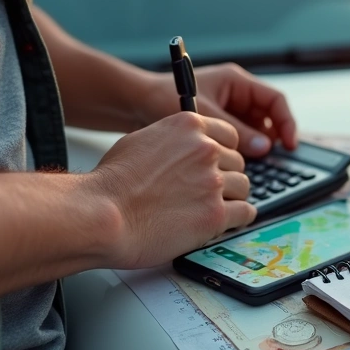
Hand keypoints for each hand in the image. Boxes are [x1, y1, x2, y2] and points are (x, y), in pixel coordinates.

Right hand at [89, 112, 255, 268]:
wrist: (103, 214)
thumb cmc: (112, 182)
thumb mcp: (140, 141)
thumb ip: (172, 141)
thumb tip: (182, 149)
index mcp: (189, 127)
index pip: (229, 136)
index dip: (223, 153)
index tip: (218, 165)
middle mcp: (206, 150)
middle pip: (237, 163)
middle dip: (225, 178)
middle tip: (207, 192)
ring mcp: (213, 182)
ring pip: (243, 188)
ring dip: (231, 199)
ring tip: (210, 208)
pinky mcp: (215, 214)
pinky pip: (246, 214)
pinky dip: (237, 219)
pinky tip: (223, 222)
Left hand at [144, 63, 296, 157]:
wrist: (133, 105)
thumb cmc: (161, 98)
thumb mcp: (203, 115)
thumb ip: (235, 131)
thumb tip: (265, 148)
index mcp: (236, 82)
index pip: (274, 100)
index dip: (286, 122)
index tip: (289, 144)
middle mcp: (235, 96)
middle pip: (268, 118)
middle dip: (273, 138)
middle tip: (274, 159)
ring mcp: (227, 112)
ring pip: (255, 131)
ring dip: (257, 147)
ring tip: (254, 165)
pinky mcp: (218, 128)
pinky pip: (239, 140)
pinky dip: (242, 153)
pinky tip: (236, 166)